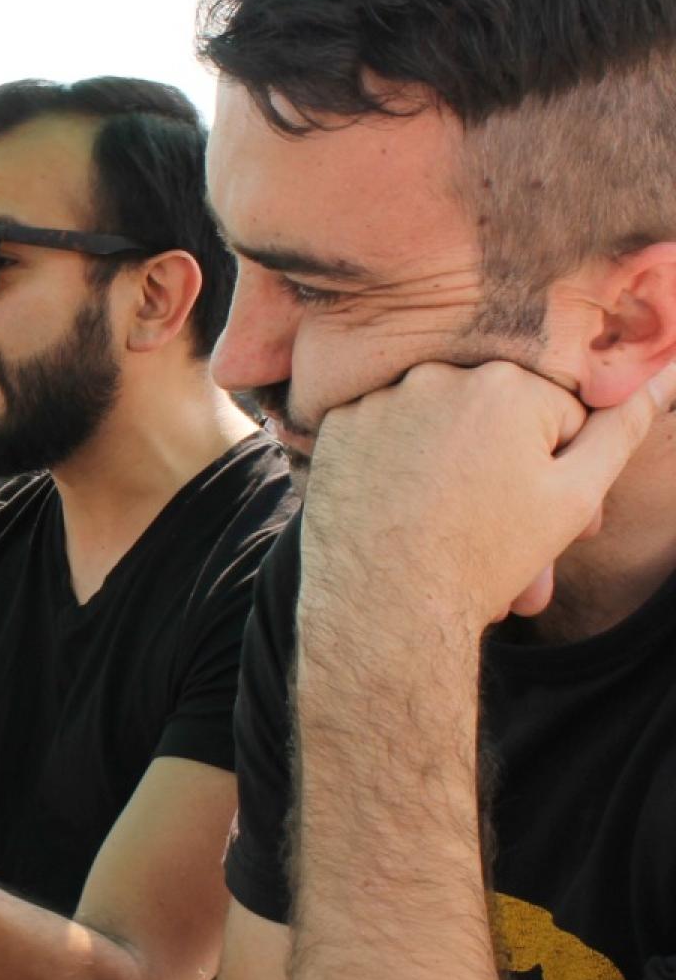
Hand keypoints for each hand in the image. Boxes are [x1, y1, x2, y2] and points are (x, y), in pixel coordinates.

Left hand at [302, 359, 675, 630]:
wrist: (386, 607)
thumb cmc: (489, 556)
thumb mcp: (575, 496)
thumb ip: (623, 429)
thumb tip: (668, 373)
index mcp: (508, 383)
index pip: (554, 417)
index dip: (556, 471)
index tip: (542, 513)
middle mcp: (438, 375)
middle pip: (491, 419)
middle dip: (504, 471)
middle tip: (501, 531)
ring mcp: (380, 398)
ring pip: (436, 428)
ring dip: (450, 468)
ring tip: (453, 526)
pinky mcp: (336, 426)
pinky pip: (382, 434)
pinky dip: (396, 465)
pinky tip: (402, 510)